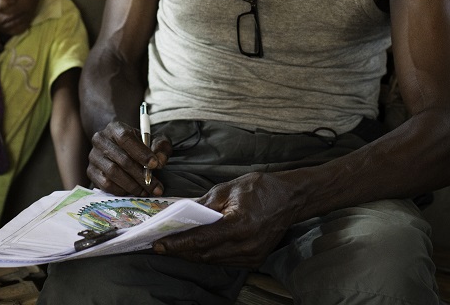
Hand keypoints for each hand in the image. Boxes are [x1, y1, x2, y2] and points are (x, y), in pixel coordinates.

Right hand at [86, 119, 171, 195]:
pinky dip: (121, 190)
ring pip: (113, 173)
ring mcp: (94, 156)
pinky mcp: (91, 171)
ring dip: (132, 186)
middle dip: (141, 176)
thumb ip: (160, 146)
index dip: (141, 153)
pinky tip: (132, 192)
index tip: (155, 165)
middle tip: (156, 187)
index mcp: (115, 127)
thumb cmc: (137, 144)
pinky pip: (105, 184)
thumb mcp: (153, 140)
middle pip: (121, 160)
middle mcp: (100, 140)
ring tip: (146, 191)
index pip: (126, 138)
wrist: (117, 146)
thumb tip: (159, 160)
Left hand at [155, 172, 296, 267]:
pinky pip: (224, 260)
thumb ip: (205, 203)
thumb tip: (182, 213)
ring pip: (213, 260)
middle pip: (204, 254)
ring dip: (193, 254)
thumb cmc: (262, 188)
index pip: (201, 239)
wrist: (291, 198)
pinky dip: (208, 255)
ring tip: (175, 246)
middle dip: (180, 251)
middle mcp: (246, 245)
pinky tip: (197, 247)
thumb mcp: (229, 188)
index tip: (158, 244)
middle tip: (160, 245)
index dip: (177, 244)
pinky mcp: (254, 259)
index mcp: (239, 225)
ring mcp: (251, 255)